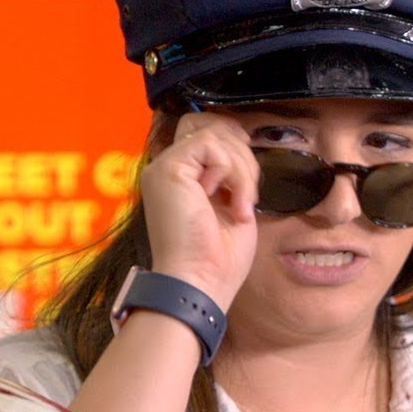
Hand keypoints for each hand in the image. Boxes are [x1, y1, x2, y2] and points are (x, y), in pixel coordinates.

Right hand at [140, 112, 257, 311]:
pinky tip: (229, 201)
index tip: (248, 186)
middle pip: (213, 127)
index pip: (209, 136)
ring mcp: (164, 168)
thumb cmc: (216, 260)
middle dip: (243, 157)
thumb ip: (231, 172)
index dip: (236, 149)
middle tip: (247, 197)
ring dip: (242, 168)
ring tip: (241, 204)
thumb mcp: (231, 205)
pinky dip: (231, 170)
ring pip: (216, 134)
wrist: (200, 284)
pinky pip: (211, 144)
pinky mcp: (169, 170)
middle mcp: (166, 170)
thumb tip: (242, 142)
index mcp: (180, 180)